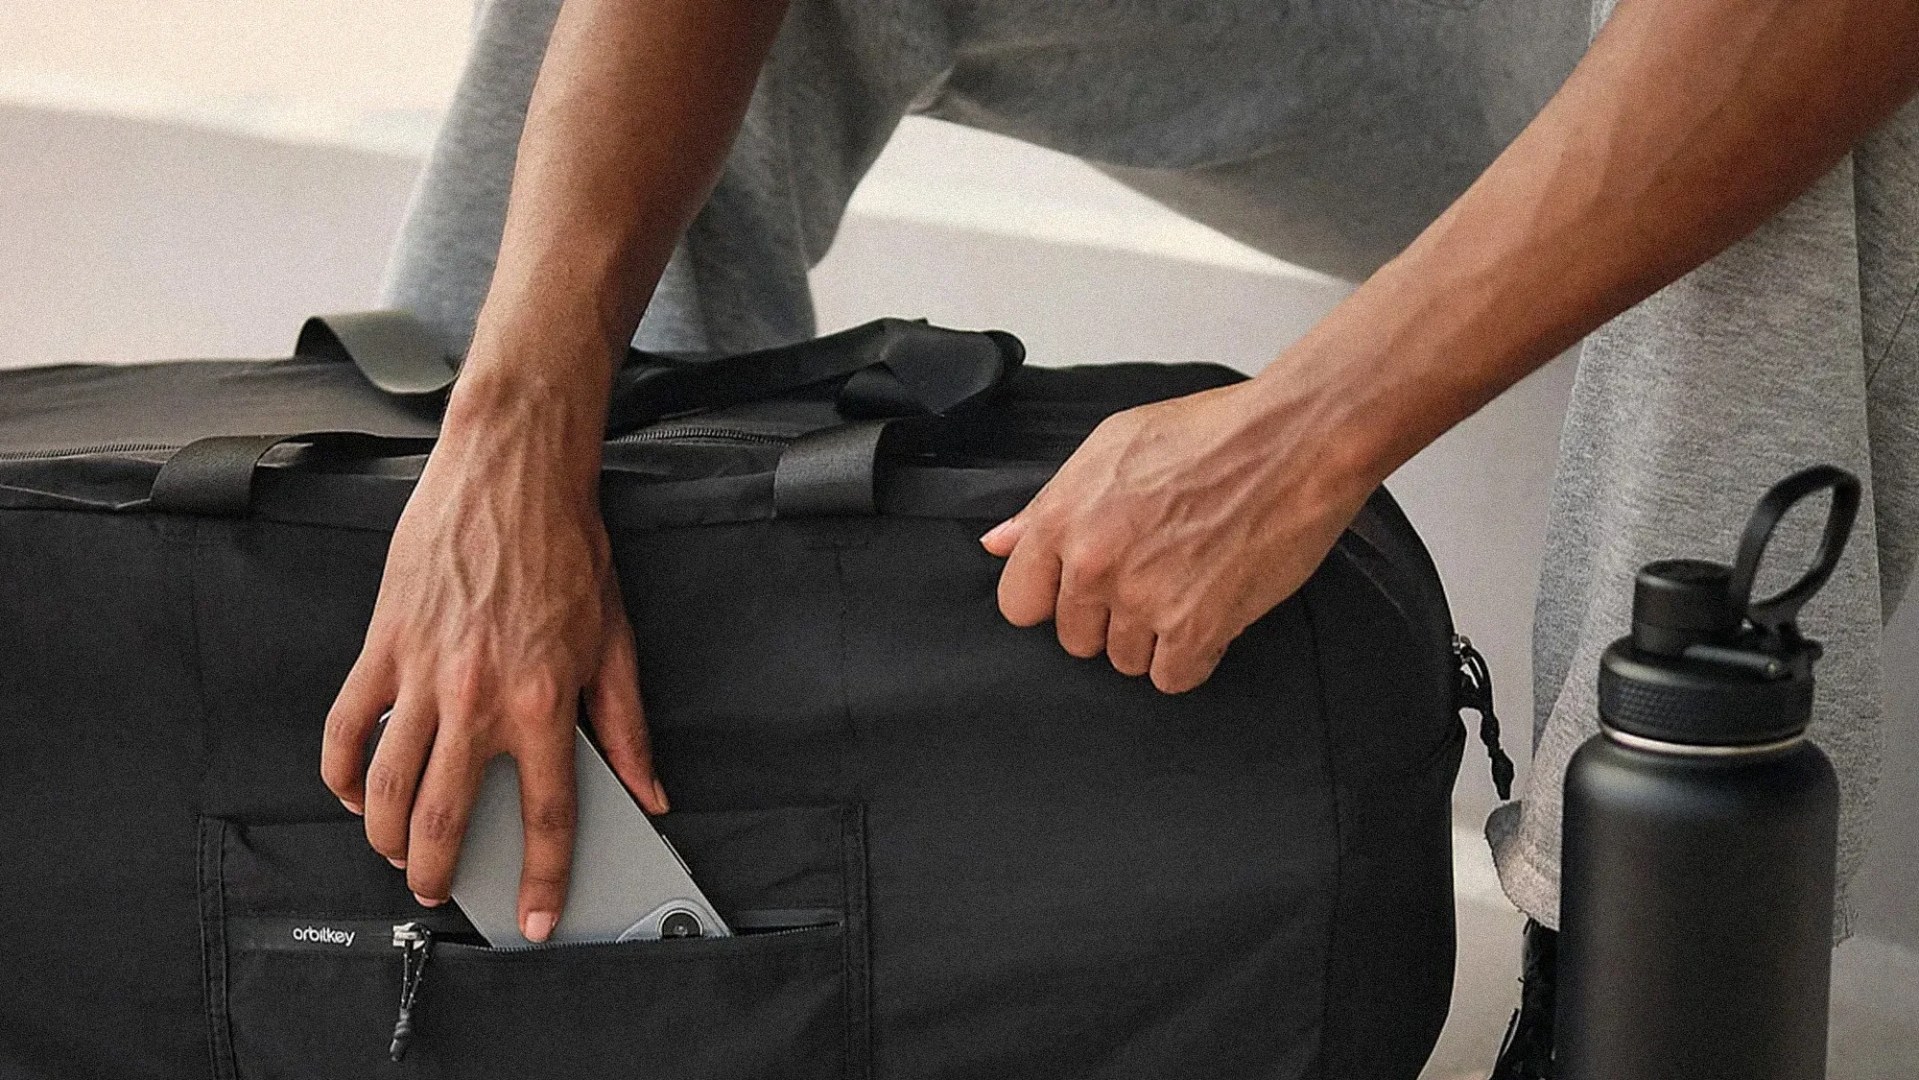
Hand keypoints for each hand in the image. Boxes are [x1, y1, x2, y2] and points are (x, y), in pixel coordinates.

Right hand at [319, 386, 662, 942]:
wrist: (513, 472)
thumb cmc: (566, 547)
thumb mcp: (616, 640)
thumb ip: (627, 727)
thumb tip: (649, 790)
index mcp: (545, 701)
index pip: (548, 815)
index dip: (545, 878)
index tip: (540, 915)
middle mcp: (479, 699)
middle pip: (443, 819)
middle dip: (438, 873)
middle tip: (441, 889)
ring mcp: (423, 675)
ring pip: (385, 786)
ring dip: (383, 838)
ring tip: (394, 855)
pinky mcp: (383, 646)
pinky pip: (346, 726)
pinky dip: (341, 771)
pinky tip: (353, 790)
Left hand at [980, 378, 1375, 692]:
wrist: (1293, 441)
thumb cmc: (1208, 433)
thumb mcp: (1111, 447)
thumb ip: (1048, 504)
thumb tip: (999, 544)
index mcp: (1063, 519)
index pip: (1019, 604)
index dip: (1053, 599)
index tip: (1083, 587)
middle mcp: (1093, 566)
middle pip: (1074, 639)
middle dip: (1109, 618)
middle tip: (1153, 576)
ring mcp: (1143, 601)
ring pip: (1125, 662)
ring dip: (1154, 638)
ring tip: (1188, 586)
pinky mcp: (1196, 629)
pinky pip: (1173, 679)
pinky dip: (1192, 657)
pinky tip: (1210, 614)